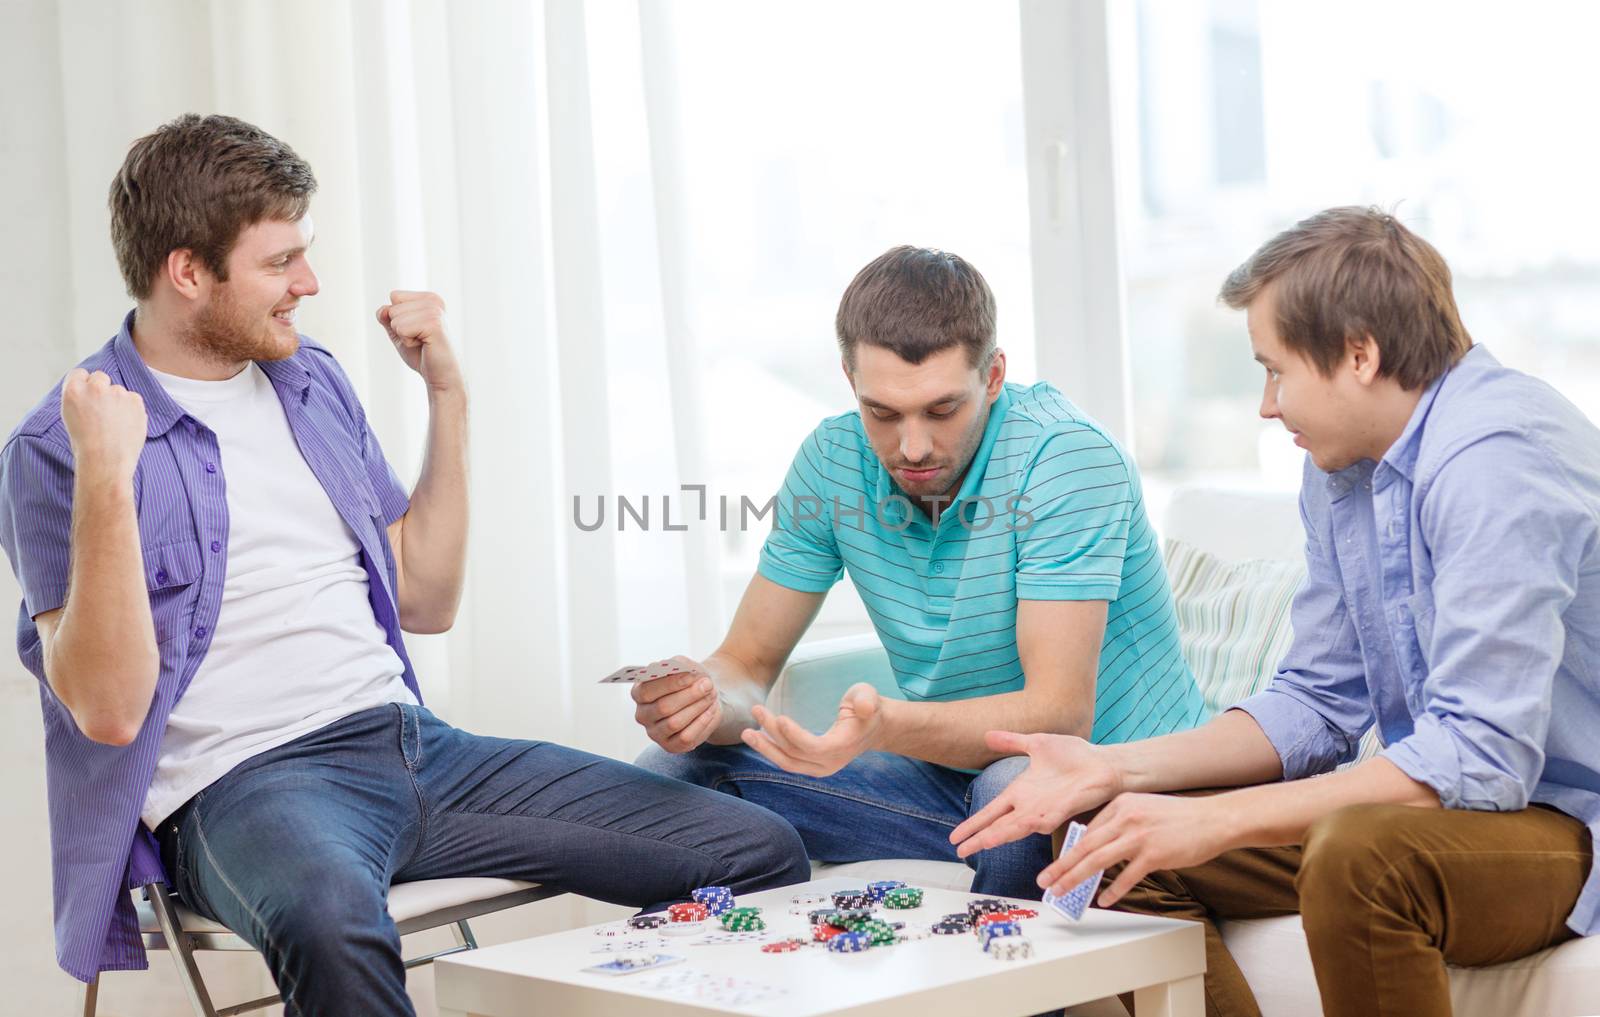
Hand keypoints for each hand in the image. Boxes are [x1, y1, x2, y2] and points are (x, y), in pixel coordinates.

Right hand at [59, 369, 146, 482]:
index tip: (88, 395)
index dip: (84, 385)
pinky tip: (125, 424)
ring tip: (114, 424)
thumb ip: (81, 397)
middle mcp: (95, 387)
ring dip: (118, 401)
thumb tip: (91, 388)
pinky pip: (133, 399)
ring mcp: (118, 393)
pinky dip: (131, 409)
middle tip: (102, 411)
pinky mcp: (135, 400)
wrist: (105, 461)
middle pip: (100, 377)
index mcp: (73, 390)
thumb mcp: (71, 415)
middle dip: (102, 389)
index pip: (79, 373)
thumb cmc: (86, 444)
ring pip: (119, 390)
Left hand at [377, 291, 461, 392]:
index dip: (398, 318)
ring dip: (404, 336)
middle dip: (400, 328)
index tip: (416, 331)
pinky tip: (425, 346)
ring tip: (424, 343)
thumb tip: (383, 309)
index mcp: (429, 298)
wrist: (441, 376)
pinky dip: (408, 342)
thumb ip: (387, 318)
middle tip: (421, 340)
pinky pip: (401, 328)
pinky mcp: (433, 324)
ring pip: (395, 319)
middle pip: (393, 308)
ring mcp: (434, 311)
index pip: (395, 296)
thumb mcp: (399, 333)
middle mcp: (433, 301)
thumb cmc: (423, 355)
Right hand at [632, 655, 720, 752]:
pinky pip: (685, 738)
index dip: (670, 683)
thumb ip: (679, 665)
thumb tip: (679, 670)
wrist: (704, 697)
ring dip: (697, 707)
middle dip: (688, 695)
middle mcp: (643, 714)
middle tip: (707, 685)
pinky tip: (710, 710)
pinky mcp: (670, 746)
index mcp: (639, 692)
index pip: (647, 690)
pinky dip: (701, 722)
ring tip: (711, 695)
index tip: (691, 676)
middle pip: (663, 707)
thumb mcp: (685, 666)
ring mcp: (655, 732)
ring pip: (675, 723)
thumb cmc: (690, 680)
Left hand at [740, 682, 882, 777]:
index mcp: (842, 746)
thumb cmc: (868, 708)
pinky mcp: (811, 766)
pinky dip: (771, 750)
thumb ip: (866, 700)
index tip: (779, 718)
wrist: (873, 728)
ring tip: (747, 732)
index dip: (795, 735)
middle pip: (794, 754)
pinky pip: (787, 761)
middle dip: (772, 733)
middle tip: (757, 710)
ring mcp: (820, 768)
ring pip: (787, 762)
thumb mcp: (869, 697)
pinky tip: (757, 737)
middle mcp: (830, 763)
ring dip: (765, 747)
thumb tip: (865, 707)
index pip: (814, 746)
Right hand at [949, 730, 1121, 857]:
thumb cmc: (1075, 756)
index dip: (974, 824)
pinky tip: (1010, 834)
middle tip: (959, 851)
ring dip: (996, 836)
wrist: (1104, 762)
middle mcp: (1029, 805)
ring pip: (1014, 827)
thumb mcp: (1037, 744)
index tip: (955, 837)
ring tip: (979, 845)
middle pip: (998, 825)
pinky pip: (1039, 822)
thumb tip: (987, 735)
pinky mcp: (1060, 810)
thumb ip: (1012, 742)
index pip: (991, 811)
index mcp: (1021, 791)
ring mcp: (1044, 810)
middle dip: (978, 838)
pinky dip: (1024, 829)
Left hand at [1041, 792, 1238, 906]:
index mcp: (1121, 804)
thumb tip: (1098, 843)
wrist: (1213, 819)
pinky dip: (1113, 890)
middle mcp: (1125, 818)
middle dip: (1061, 866)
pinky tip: (1103, 900)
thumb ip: (1121, 822)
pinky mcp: (1154, 854)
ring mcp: (1139, 836)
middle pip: (1085, 846)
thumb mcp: (1144, 809)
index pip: (1088, 830)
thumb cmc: (1180, 818)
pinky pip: (1127, 876)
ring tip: (1061, 891)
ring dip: (1075, 879)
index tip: (1059, 865)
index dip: (1071, 851)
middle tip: (1045, 880)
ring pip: (1098, 861)